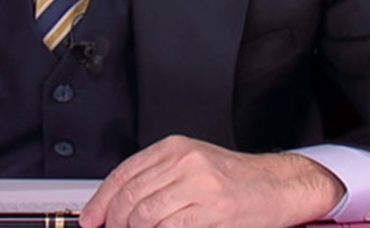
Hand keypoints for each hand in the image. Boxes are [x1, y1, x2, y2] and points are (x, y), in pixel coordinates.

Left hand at [79, 135, 345, 227]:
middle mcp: (185, 162)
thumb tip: (117, 206)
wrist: (278, 185)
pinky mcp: (215, 210)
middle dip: (115, 222)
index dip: (101, 201)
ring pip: (146, 215)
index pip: (123, 174)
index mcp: (175, 148)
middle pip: (130, 196)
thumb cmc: (235, 180)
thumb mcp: (192, 166)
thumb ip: (157, 179)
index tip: (91, 220)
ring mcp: (200, 185)